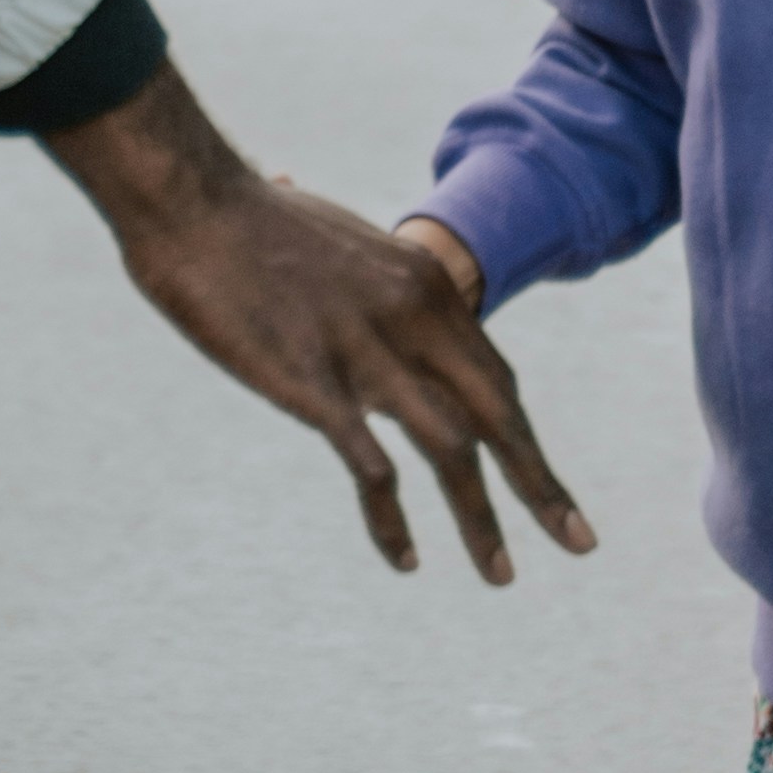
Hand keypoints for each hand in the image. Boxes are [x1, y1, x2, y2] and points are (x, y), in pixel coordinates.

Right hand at [43, 68, 594, 583]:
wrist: (192, 198)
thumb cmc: (251, 219)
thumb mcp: (341, 241)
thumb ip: (368, 274)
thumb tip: (350, 241)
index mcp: (426, 283)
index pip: (497, 380)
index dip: (526, 441)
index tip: (553, 493)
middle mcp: (413, 317)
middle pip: (498, 416)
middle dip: (541, 486)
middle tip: (580, 544)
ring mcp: (367, 351)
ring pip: (452, 449)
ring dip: (483, 519)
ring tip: (502, 574)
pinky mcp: (314, 383)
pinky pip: (372, 468)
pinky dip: (395, 520)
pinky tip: (406, 558)